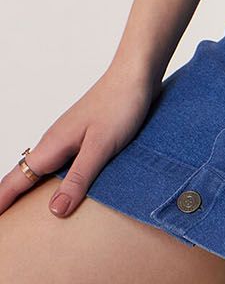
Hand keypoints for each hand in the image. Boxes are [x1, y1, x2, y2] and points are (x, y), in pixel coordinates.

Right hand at [0, 57, 161, 218]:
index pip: (16, 180)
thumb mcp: (101, 146)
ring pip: (41, 171)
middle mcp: (54, 143)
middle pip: (24, 178)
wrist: (136, 73)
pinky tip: (62, 190)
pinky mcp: (83, 138)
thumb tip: (54, 211)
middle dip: (10, 200)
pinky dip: (53, 180)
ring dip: (31, 192)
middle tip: (8, 227)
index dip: (1, 203)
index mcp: (52, 146)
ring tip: (24, 215)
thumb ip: (78, 178)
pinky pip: (60, 164)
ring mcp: (67, 139)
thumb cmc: (120, 104)